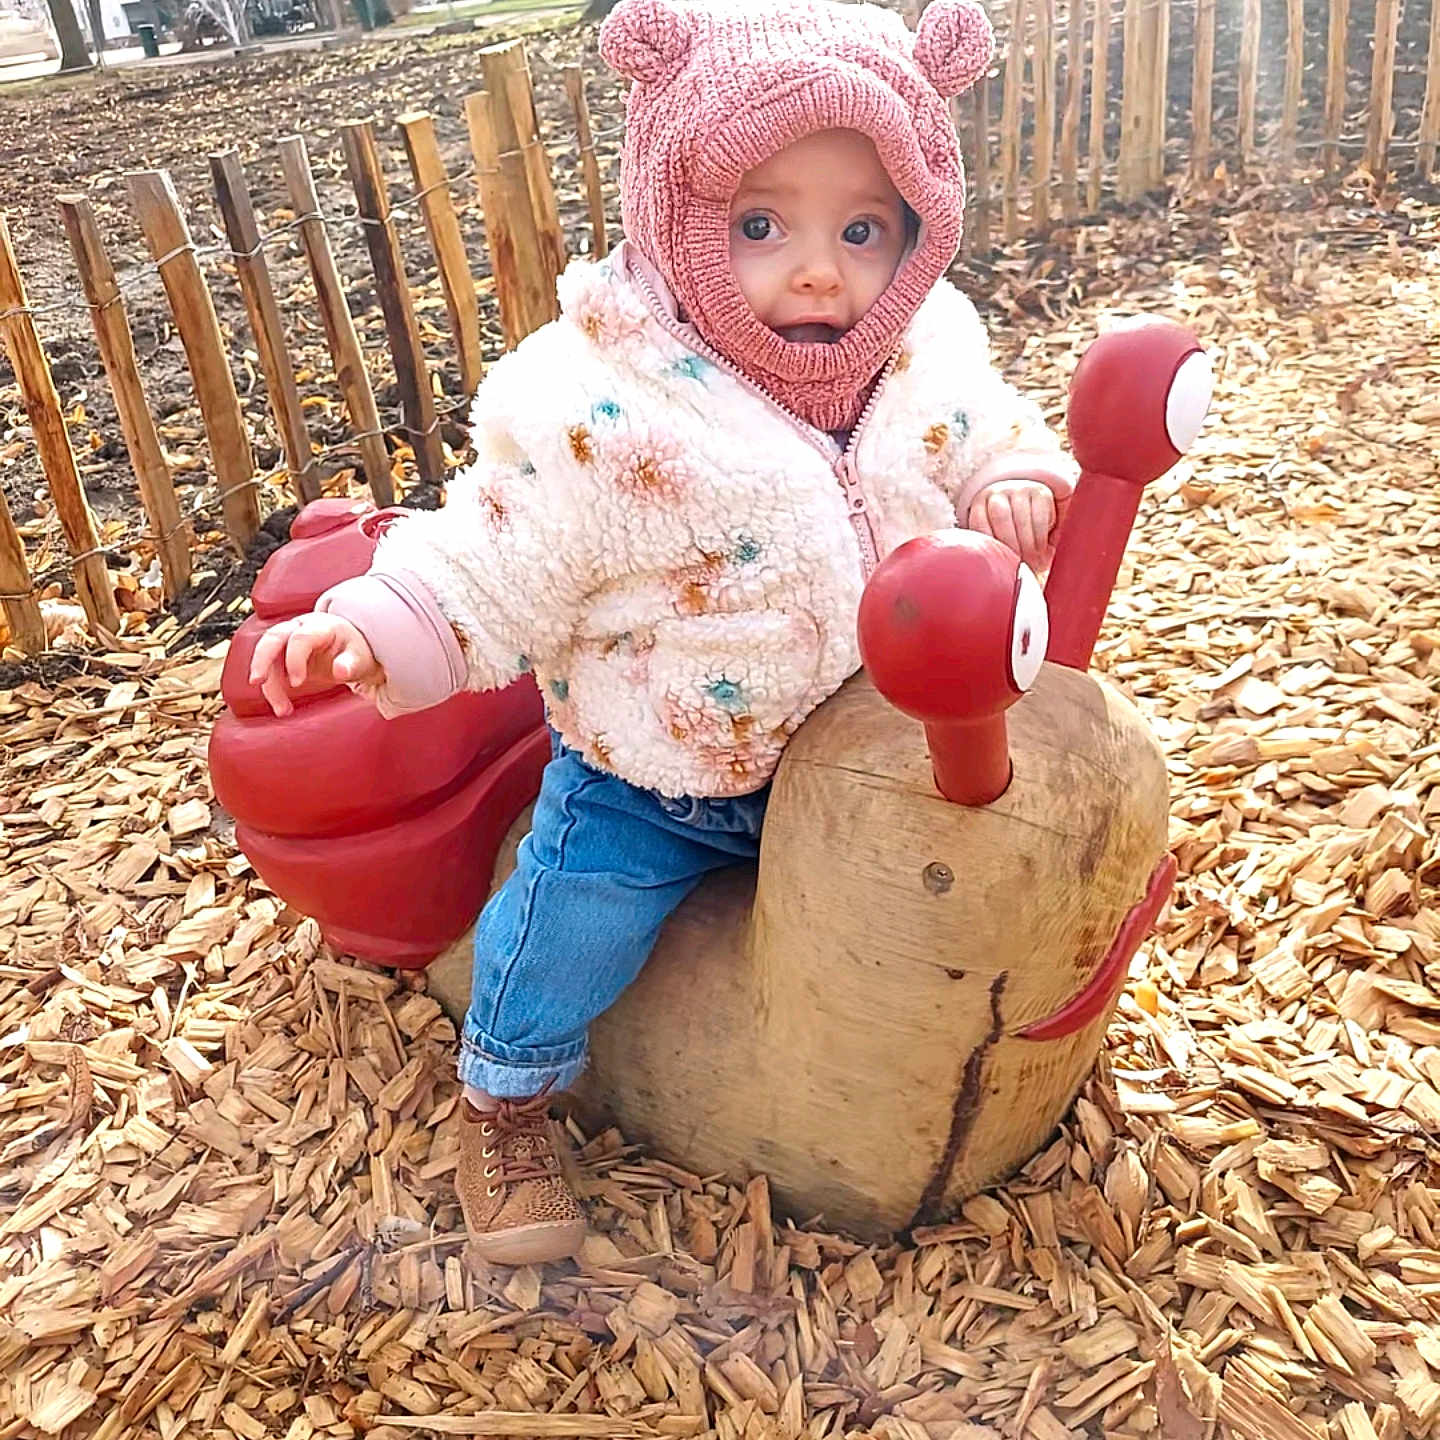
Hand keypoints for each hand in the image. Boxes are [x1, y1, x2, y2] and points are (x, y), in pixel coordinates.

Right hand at [247, 612, 382, 716]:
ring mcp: (289, 638)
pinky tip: (282, 706)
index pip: (301, 638)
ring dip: (268, 682)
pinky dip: (272, 687)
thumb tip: (341, 671)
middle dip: (262, 659)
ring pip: (267, 654)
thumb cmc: (355, 650)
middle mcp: (300, 627)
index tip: (297, 683)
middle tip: (257, 682)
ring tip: (282, 710)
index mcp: (321, 626)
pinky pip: (270, 668)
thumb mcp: (360, 657)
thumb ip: (351, 664)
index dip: (294, 659)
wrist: (351, 647)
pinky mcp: (283, 653)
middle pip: (273, 637)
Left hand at [968, 479, 1060, 571]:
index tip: (999, 562)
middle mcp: (997, 493)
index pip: (979, 521)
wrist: (1033, 513)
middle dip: (1011, 543)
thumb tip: (985, 577)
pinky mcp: (1040, 491)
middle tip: (1020, 562)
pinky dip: (1040, 535)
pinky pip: (1040, 515)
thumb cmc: (1010, 536)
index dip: (990, 544)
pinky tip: (1041, 546)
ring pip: (1021, 516)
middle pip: (1000, 516)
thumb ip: (989, 550)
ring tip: (1032, 558)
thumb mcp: (996, 540)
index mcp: (979, 504)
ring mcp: (1018, 489)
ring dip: (1028, 543)